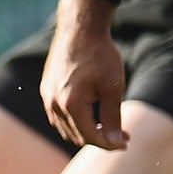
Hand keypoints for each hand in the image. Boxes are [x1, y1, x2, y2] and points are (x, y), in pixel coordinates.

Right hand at [40, 0, 127, 149]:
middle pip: (77, 136)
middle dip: (100, 138)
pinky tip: (90, 113)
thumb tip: (116, 142)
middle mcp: (54, 104)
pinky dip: (74, 121)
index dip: (110, 143)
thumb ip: (112, 118)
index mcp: (71, 104)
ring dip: (86, 131)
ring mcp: (47, 98)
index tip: (127, 142)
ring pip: (66, 128)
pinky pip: (58, 117)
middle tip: (122, 135)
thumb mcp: (113, 87)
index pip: (90, 137)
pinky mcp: (45, 90)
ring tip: (107, 125)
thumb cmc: (100, 56)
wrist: (79, 30)